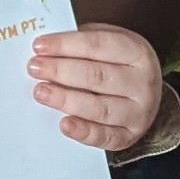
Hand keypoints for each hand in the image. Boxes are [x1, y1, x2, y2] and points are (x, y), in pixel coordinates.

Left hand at [30, 21, 165, 151]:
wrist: (145, 92)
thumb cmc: (118, 61)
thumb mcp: (109, 40)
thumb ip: (82, 41)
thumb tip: (45, 48)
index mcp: (137, 51)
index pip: (97, 45)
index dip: (66, 45)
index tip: (39, 46)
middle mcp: (142, 82)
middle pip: (97, 76)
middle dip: (61, 71)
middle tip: (34, 68)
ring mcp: (139, 112)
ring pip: (99, 108)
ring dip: (66, 100)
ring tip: (41, 92)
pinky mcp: (131, 136)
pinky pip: (106, 137)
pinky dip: (84, 132)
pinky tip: (64, 125)